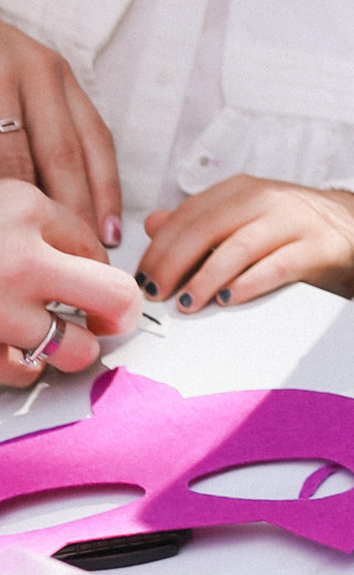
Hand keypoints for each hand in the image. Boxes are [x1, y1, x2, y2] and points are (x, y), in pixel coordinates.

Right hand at [0, 20, 120, 252]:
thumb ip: (50, 132)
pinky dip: (2, 188)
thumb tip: (79, 212)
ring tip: (28, 248)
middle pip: (60, 154)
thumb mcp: (24, 85)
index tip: (110, 238)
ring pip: (15, 161)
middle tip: (74, 259)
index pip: (93, 138)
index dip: (106, 193)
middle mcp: (30, 71)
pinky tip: (4, 215)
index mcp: (53, 73)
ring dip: (25, 205)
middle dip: (71, 212)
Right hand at [0, 189, 139, 382]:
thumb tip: (92, 258)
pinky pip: (24, 373)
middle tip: (112, 316)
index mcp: (26, 212)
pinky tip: (21, 351)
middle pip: (115, 297)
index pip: (94, 244)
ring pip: (76, 349)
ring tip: (61, 336)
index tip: (86, 273)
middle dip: (121, 312)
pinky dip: (28, 368)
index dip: (98, 262)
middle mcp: (18, 264)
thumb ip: (48, 222)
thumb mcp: (2, 201)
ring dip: (76, 347)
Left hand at [138, 178, 353, 309]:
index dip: (161, 247)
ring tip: (187, 304)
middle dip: (175, 263)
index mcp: (241, 190)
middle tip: (157, 294)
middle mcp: (266, 198)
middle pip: (208, 228)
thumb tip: (153, 224)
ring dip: (206, 277)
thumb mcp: (242, 217)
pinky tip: (228, 299)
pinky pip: (277, 265)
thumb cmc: (289, 228)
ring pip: (239, 246)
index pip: (189, 214)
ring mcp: (294, 221)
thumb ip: (198, 221)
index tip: (143, 278)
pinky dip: (248, 283)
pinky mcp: (318, 247)